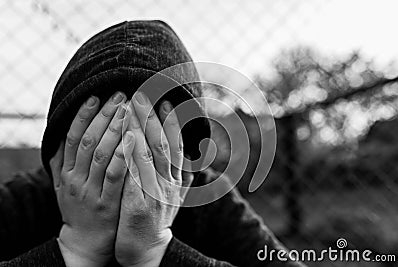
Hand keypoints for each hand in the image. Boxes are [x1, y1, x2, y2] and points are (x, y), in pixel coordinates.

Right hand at [50, 92, 134, 266]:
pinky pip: (116, 176)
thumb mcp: (62, 184)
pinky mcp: (107, 203)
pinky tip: (134, 138)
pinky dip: (123, 155)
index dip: (83, 115)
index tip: (96, 96)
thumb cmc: (78, 207)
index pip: (73, 137)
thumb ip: (61, 159)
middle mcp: (76, 179)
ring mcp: (91, 191)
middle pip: (89, 141)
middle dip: (104, 116)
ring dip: (115, 129)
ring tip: (129, 109)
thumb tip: (61, 132)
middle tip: (120, 95)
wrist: (85, 241)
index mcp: (66, 172)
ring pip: (102, 155)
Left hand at [115, 92, 193, 266]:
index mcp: (176, 180)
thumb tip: (196, 154)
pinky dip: (132, 157)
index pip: (177, 146)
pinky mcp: (139, 207)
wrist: (145, 249)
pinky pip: (135, 177)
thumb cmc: (156, 217)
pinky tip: (126, 139)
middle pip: (163, 145)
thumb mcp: (174, 195)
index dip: (172, 123)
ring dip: (142, 129)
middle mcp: (169, 184)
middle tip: (144, 93)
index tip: (165, 101)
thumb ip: (184, 174)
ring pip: (150, 156)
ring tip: (133, 106)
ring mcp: (155, 195)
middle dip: (154, 118)